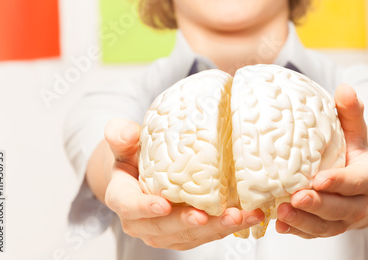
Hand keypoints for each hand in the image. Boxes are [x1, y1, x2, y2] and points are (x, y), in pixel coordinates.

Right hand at [103, 118, 263, 249]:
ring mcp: (163, 231)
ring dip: (217, 229)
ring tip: (241, 217)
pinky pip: (204, 235)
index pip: (129, 205)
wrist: (140, 174)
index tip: (164, 205)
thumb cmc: (134, 156)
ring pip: (189, 236)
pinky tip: (246, 217)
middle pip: (164, 228)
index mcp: (122, 198)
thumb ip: (121, 135)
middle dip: (190, 223)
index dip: (145, 207)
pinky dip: (225, 227)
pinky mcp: (184, 234)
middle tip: (211, 215)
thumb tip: (129, 130)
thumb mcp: (124, 142)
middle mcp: (141, 222)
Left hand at [275, 84, 367, 237]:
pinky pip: (313, 233)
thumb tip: (345, 89)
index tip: (319, 179)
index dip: (339, 182)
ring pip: (326, 226)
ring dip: (304, 222)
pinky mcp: (327, 228)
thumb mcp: (354, 131)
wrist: (359, 183)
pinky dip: (297, 231)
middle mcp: (358, 203)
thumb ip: (350, 112)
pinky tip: (279, 225)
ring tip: (281, 213)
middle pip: (341, 209)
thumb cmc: (351, 152)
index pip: (357, 182)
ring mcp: (343, 219)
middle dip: (318, 205)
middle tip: (296, 198)